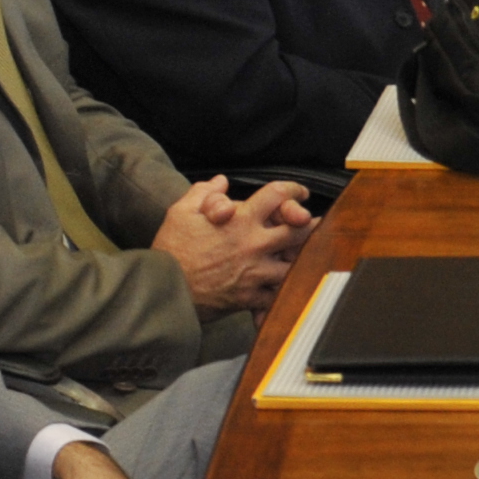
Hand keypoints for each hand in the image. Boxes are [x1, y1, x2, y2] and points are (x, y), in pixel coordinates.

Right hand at [150, 174, 309, 314]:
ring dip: (301, 259)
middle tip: (314, 223)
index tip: (299, 192)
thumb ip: (203, 193)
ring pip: (296, 265)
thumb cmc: (171, 251)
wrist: (164, 290)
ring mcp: (255, 272)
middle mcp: (254, 245)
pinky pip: (278, 295)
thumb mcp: (180, 213)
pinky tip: (286, 286)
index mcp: (241, 220)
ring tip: (305, 254)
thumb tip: (221, 182)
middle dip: (310, 224)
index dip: (293, 189)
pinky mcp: (250, 297)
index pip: (278, 195)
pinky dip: (284, 291)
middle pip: (299, 230)